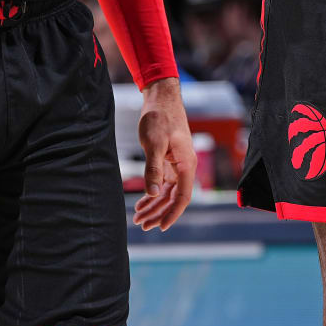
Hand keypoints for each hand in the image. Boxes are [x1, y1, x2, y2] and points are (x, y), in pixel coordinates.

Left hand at [133, 78, 194, 231]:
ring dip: (154, 205)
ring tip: (138, 217)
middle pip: (174, 198)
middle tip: (142, 225)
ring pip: (167, 192)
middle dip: (158, 213)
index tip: (161, 227)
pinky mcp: (168, 160)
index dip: (172, 213)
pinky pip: (163, 183)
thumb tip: (153, 194)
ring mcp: (176, 164)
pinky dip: (153, 193)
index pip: (182, 196)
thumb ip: (154, 169)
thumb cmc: (160, 117)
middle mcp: (184, 166)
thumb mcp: (154, 143)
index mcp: (186, 164)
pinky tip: (142, 202)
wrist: (161, 98)